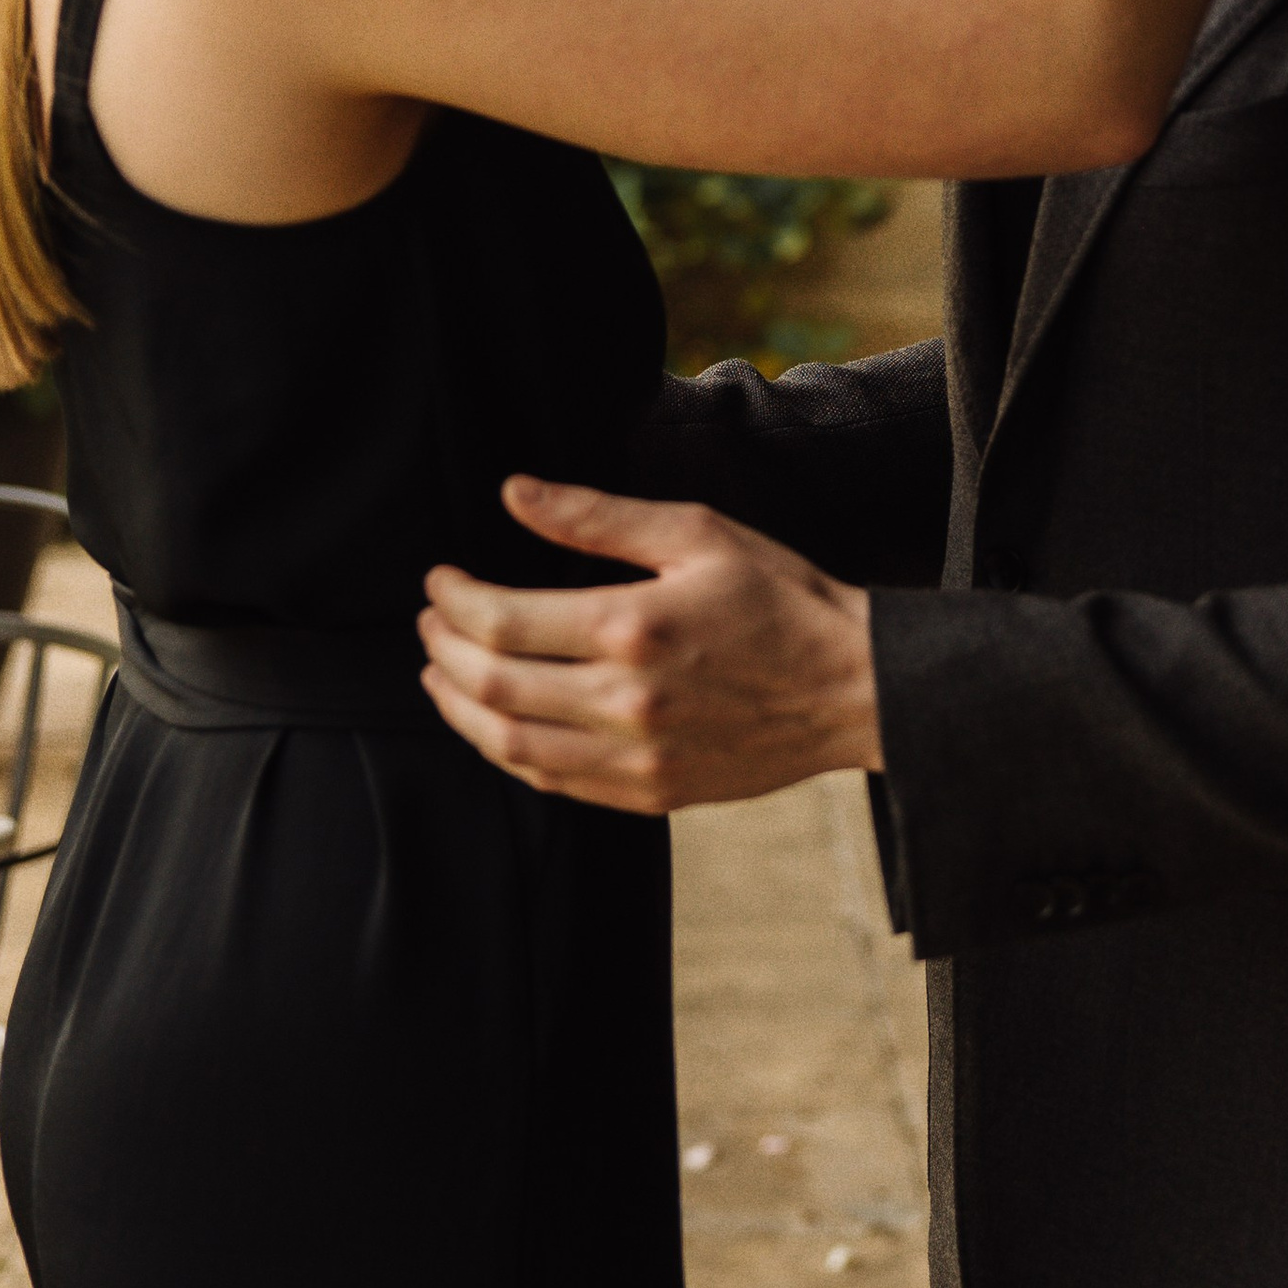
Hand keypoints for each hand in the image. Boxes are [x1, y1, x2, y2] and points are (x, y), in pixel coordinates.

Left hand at [418, 478, 881, 813]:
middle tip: (431, 621)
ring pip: (508, 745)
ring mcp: (635, 759)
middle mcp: (624, 703)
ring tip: (443, 674)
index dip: (452, 600)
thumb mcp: (697, 533)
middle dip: (443, 650)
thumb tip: (515, 493)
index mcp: (631, 628)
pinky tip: (498, 723)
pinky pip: (552, 781)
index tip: (439, 581)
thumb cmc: (783, 599)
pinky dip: (508, 752)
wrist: (856, 687)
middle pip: (491, 685)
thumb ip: (596, 517)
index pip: (501, 621)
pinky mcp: (650, 794)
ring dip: (460, 709)